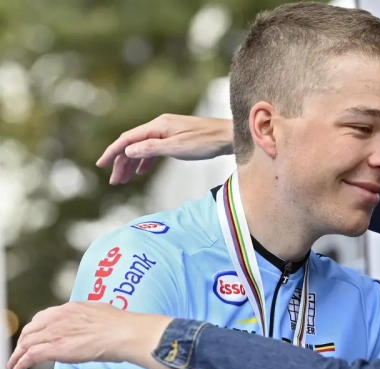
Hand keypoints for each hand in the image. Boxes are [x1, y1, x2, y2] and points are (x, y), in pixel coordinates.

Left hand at [6, 302, 171, 368]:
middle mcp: (59, 318)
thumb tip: (95, 324)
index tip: (35, 336)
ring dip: (18, 354)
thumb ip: (91, 318)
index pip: (44, 317)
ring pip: (27, 343)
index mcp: (71, 308)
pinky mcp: (55, 348)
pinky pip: (30, 355)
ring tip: (14, 363)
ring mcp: (56, 332)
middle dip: (24, 341)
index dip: (36, 328)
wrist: (125, 333)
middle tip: (21, 351)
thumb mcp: (103, 313)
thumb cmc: (123, 326)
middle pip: (31, 329)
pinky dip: (21, 362)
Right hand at [96, 114, 232, 184]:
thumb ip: (152, 149)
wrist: (229, 136)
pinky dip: (145, 161)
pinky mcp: (175, 138)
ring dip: (131, 163)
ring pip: (142, 148)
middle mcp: (160, 126)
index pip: (128, 139)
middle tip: (113, 181)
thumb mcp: (177, 148)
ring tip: (123, 180)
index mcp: (158, 126)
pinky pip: (154, 149)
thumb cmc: (206, 142)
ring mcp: (168, 131)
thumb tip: (128, 150)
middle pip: (133, 144)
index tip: (101, 165)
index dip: (113, 152)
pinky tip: (141, 171)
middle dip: (121, 162)